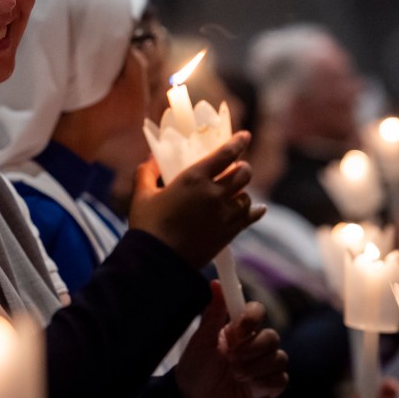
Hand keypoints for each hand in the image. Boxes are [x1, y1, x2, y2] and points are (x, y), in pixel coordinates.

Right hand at [131, 131, 265, 268]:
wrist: (158, 261)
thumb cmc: (147, 226)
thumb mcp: (141, 195)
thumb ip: (147, 172)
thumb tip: (152, 159)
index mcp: (194, 178)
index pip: (225, 154)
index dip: (238, 142)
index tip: (245, 136)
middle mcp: (214, 193)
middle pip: (243, 173)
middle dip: (242, 167)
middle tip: (236, 168)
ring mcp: (225, 214)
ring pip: (246, 195)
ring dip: (241, 191)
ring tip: (233, 193)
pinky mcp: (229, 233)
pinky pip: (250, 217)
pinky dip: (254, 210)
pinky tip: (256, 208)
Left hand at [177, 281, 287, 397]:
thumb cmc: (194, 370)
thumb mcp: (201, 342)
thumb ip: (212, 314)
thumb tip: (215, 283)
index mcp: (237, 330)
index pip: (257, 312)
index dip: (252, 317)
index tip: (237, 329)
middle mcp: (254, 345)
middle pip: (272, 336)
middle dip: (253, 348)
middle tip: (231, 359)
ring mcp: (263, 367)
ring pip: (279, 358)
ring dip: (256, 367)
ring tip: (235, 375)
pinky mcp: (269, 388)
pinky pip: (280, 380)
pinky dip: (263, 384)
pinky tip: (247, 388)